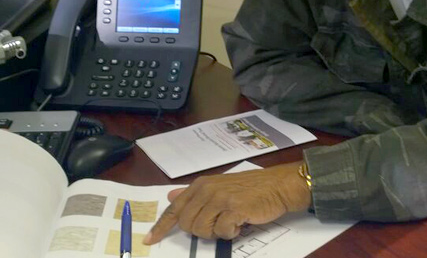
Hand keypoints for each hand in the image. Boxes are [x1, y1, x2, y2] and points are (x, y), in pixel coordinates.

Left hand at [142, 161, 310, 243]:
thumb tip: (170, 196)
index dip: (161, 227)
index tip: (149, 240)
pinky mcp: (233, 209)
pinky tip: (240, 223)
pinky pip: (221, 232)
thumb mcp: (218, 186)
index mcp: (200, 185)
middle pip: (187, 224)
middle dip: (201, 231)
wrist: (276, 186)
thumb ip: (194, 193)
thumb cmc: (250, 189)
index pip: (174, 209)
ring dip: (217, 232)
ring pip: (202, 230)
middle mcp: (206, 190)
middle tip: (219, 224)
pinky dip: (231, 233)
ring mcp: (220, 199)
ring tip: (231, 222)